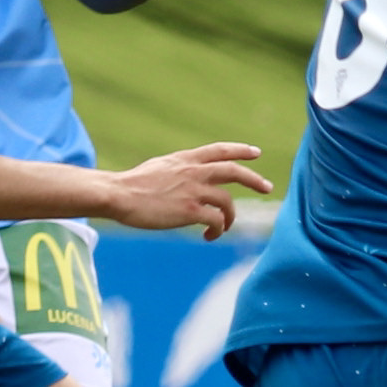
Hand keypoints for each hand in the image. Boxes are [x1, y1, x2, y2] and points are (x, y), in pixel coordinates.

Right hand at [95, 141, 271, 240]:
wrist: (118, 194)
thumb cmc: (131, 184)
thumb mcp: (159, 167)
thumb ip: (178, 169)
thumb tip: (188, 175)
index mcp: (185, 159)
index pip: (220, 150)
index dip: (240, 150)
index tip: (256, 152)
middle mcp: (193, 172)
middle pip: (233, 171)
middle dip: (254, 179)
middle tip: (268, 187)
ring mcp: (193, 191)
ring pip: (227, 202)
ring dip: (230, 217)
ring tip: (223, 227)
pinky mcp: (189, 211)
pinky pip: (215, 220)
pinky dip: (217, 229)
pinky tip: (209, 235)